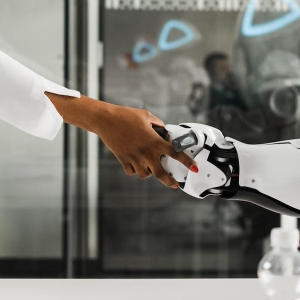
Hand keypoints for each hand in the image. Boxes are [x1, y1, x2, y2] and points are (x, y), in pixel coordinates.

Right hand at [46, 93, 195, 187]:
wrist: (106, 120)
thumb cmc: (126, 115)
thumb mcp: (146, 116)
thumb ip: (158, 124)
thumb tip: (163, 130)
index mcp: (154, 141)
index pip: (175, 153)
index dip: (187, 162)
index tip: (194, 168)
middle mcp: (146, 152)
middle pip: (161, 173)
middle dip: (169, 181)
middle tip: (174, 184)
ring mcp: (134, 158)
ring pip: (145, 174)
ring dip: (149, 172)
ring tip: (149, 167)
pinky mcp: (123, 160)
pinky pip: (131, 171)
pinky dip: (134, 170)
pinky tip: (135, 164)